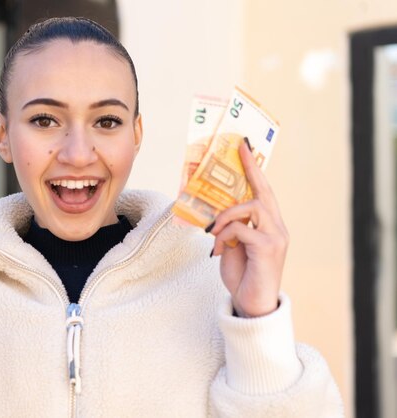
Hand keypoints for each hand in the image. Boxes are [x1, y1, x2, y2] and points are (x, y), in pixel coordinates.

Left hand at [208, 140, 288, 317]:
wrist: (252, 305)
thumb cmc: (243, 277)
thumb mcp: (233, 247)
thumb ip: (231, 228)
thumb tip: (217, 212)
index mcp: (269, 226)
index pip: (263, 193)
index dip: (254, 170)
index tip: (245, 148)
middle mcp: (277, 228)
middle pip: (264, 192)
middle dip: (251, 169)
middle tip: (239, 149)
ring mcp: (276, 237)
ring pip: (251, 207)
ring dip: (226, 216)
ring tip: (214, 233)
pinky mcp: (269, 248)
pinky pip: (241, 228)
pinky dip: (225, 234)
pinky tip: (218, 248)